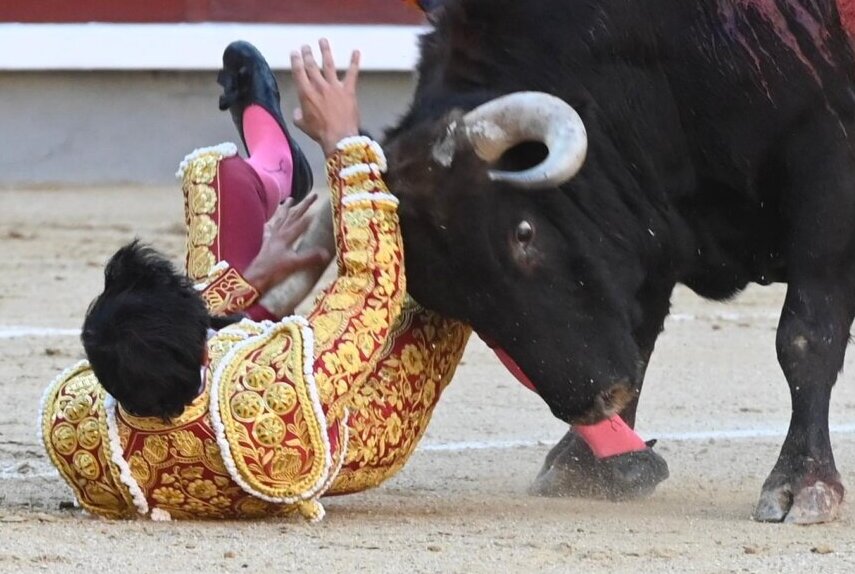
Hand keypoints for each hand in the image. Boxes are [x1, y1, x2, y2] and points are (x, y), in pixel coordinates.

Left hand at [243, 194, 331, 294]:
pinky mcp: (266, 244)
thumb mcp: (294, 264)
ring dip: (287, 208)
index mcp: (287, 237)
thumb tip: (327, 253)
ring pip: (280, 218)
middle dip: (304, 205)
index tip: (322, 204)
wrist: (255, 278)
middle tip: (313, 195)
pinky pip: (269, 229)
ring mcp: (272, 237)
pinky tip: (270, 222)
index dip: (312, 212)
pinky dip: (271, 223)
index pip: (302, 221)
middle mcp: (279, 233)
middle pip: (293, 216)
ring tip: (290, 199)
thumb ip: (310, 258)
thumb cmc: (274, 271)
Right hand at [291, 39, 360, 155]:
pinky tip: (356, 52)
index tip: (294, 53)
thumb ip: (298, 115)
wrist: (339, 137)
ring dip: (325, 51)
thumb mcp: (302, 125)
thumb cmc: (319, 133)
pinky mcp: (348, 90)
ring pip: (329, 64)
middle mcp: (319, 86)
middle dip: (308, 54)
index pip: (298, 72)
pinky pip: (352, 73)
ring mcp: (334, 87)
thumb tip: (297, 112)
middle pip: (311, 65)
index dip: (295, 61)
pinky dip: (354, 62)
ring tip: (323, 41)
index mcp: (306, 94)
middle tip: (305, 46)